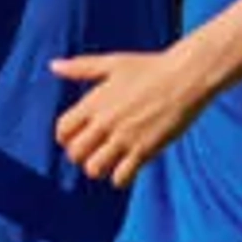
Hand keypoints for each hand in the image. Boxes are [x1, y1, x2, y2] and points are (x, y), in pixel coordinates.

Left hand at [51, 47, 215, 185]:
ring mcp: (124, 137)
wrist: (187, 76)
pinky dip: (121, 177)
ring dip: (99, 169)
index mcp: (94, 102)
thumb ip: (81, 68)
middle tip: (95, 151)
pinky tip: (130, 167)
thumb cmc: (150, 67)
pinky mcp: (145, 150)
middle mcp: (105, 122)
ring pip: (94, 169)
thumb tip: (53, 66)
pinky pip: (122, 177)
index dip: (66, 138)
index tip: (78, 137)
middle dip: (81, 156)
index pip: (63, 130)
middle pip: (75, 153)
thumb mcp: (112, 63)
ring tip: (111, 162)